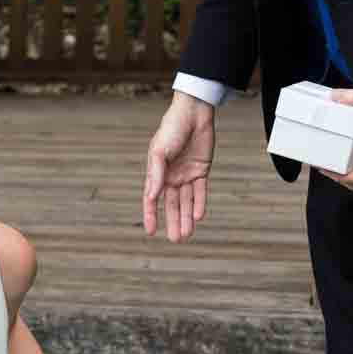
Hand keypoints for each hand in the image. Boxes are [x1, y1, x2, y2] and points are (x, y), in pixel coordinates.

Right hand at [142, 92, 215, 241]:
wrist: (194, 112)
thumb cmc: (172, 128)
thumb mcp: (159, 150)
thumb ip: (156, 174)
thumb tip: (152, 196)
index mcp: (156, 173)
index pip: (152, 199)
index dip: (151, 216)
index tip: (151, 232)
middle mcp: (170, 177)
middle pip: (172, 205)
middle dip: (173, 222)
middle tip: (176, 240)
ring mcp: (186, 174)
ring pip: (186, 201)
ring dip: (186, 218)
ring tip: (187, 234)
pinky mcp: (201, 170)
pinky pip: (200, 191)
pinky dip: (199, 203)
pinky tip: (198, 217)